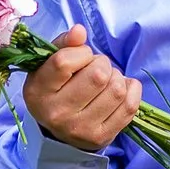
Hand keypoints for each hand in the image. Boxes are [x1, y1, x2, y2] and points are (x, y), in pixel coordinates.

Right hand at [23, 24, 142, 152]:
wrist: (60, 131)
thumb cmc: (57, 88)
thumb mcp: (49, 65)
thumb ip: (63, 44)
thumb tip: (79, 31)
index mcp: (38, 92)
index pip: (64, 62)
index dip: (80, 52)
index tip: (80, 56)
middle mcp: (57, 114)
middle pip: (98, 75)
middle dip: (102, 64)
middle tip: (96, 68)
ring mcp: (80, 129)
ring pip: (117, 89)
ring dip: (117, 77)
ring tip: (106, 81)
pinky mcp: (102, 137)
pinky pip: (130, 106)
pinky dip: (131, 90)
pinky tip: (119, 89)